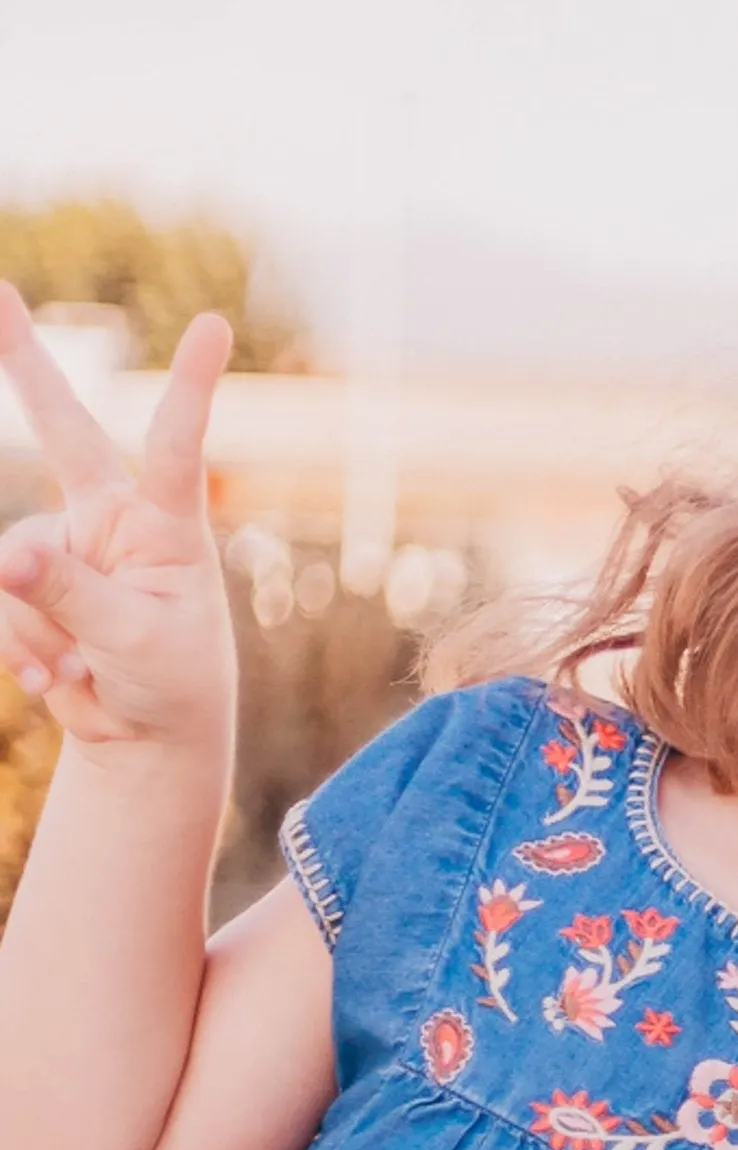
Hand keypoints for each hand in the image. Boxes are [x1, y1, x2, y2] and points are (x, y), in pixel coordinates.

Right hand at [0, 282, 238, 748]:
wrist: (147, 736)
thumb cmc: (171, 684)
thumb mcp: (133, 644)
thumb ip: (71, 596)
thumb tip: (4, 557)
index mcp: (167, 529)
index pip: (176, 447)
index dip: (191, 386)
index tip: (215, 324)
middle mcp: (115, 524)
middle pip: (64, 431)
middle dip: (24, 364)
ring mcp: (69, 549)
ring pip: (14, 560)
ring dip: (39, 625)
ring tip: (84, 668)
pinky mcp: (33, 582)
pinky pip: (0, 598)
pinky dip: (20, 646)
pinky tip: (57, 681)